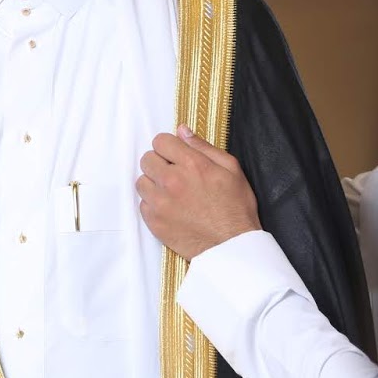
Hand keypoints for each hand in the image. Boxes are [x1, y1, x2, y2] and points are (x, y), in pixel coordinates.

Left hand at [137, 125, 260, 259]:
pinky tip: (170, 208)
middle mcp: (172, 181)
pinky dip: (153, 204)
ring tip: (172, 193)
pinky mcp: (154, 222)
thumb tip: (182, 131)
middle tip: (175, 174)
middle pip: (147, 159)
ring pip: (141, 181)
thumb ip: (203, 147)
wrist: (232, 247)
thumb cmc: (236, 208)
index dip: (168, 147)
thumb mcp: (231, 169)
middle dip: (160, 163)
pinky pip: (142, 204)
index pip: (160, 141)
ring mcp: (161, 203)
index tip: (175, 156)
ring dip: (154, 184)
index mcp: (192, 164)